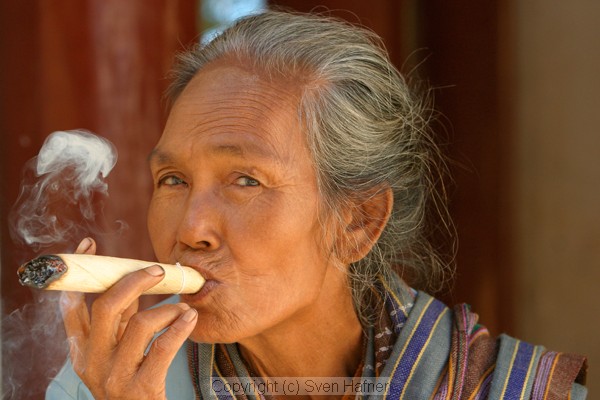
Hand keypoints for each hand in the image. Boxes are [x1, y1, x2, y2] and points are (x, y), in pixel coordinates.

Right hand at [60, 238, 197, 398]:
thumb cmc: (131, 379)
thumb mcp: (117, 349)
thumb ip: (121, 320)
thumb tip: (134, 281)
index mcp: (80, 349)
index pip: (70, 304)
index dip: (79, 272)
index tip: (90, 245)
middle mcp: (92, 362)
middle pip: (107, 306)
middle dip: (134, 281)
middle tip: (157, 271)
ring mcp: (115, 376)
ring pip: (140, 324)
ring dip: (168, 310)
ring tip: (183, 309)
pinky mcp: (141, 388)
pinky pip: (163, 347)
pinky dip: (180, 327)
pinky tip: (190, 318)